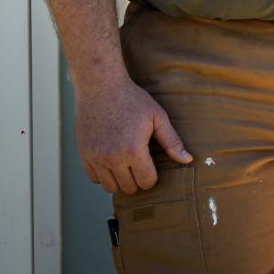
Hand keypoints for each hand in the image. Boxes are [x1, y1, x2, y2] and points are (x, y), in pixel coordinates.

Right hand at [75, 74, 192, 194]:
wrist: (101, 85)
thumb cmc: (132, 99)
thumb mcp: (157, 116)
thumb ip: (172, 141)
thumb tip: (188, 160)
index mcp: (134, 150)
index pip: (147, 182)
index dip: (152, 175)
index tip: (151, 161)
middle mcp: (113, 158)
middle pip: (130, 188)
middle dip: (137, 178)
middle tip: (139, 160)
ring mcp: (96, 158)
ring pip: (111, 188)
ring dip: (120, 180)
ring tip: (125, 162)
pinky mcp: (84, 155)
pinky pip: (95, 178)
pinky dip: (104, 174)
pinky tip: (111, 158)